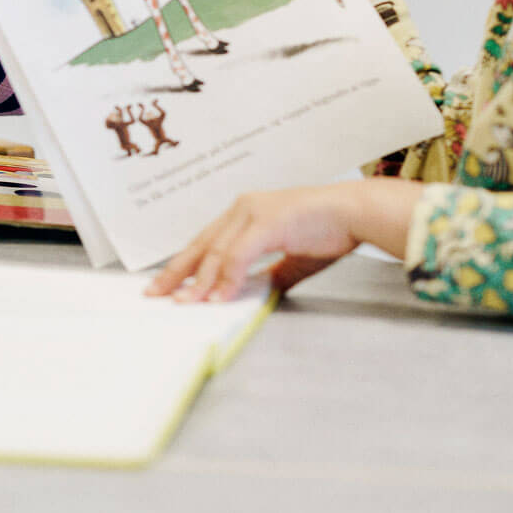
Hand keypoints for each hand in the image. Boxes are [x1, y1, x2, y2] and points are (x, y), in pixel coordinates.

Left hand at [147, 179, 422, 301]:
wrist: (357, 212)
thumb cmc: (330, 231)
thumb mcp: (292, 259)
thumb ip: (269, 275)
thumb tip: (252, 295)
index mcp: (246, 214)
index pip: (206, 243)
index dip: (185, 265)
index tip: (168, 285)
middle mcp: (243, 208)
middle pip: (201, 245)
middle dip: (177, 272)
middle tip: (155, 294)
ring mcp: (254, 212)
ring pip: (216, 251)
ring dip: (200, 281)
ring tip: (185, 303)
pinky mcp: (268, 220)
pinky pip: (239, 254)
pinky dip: (227, 276)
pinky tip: (218, 296)